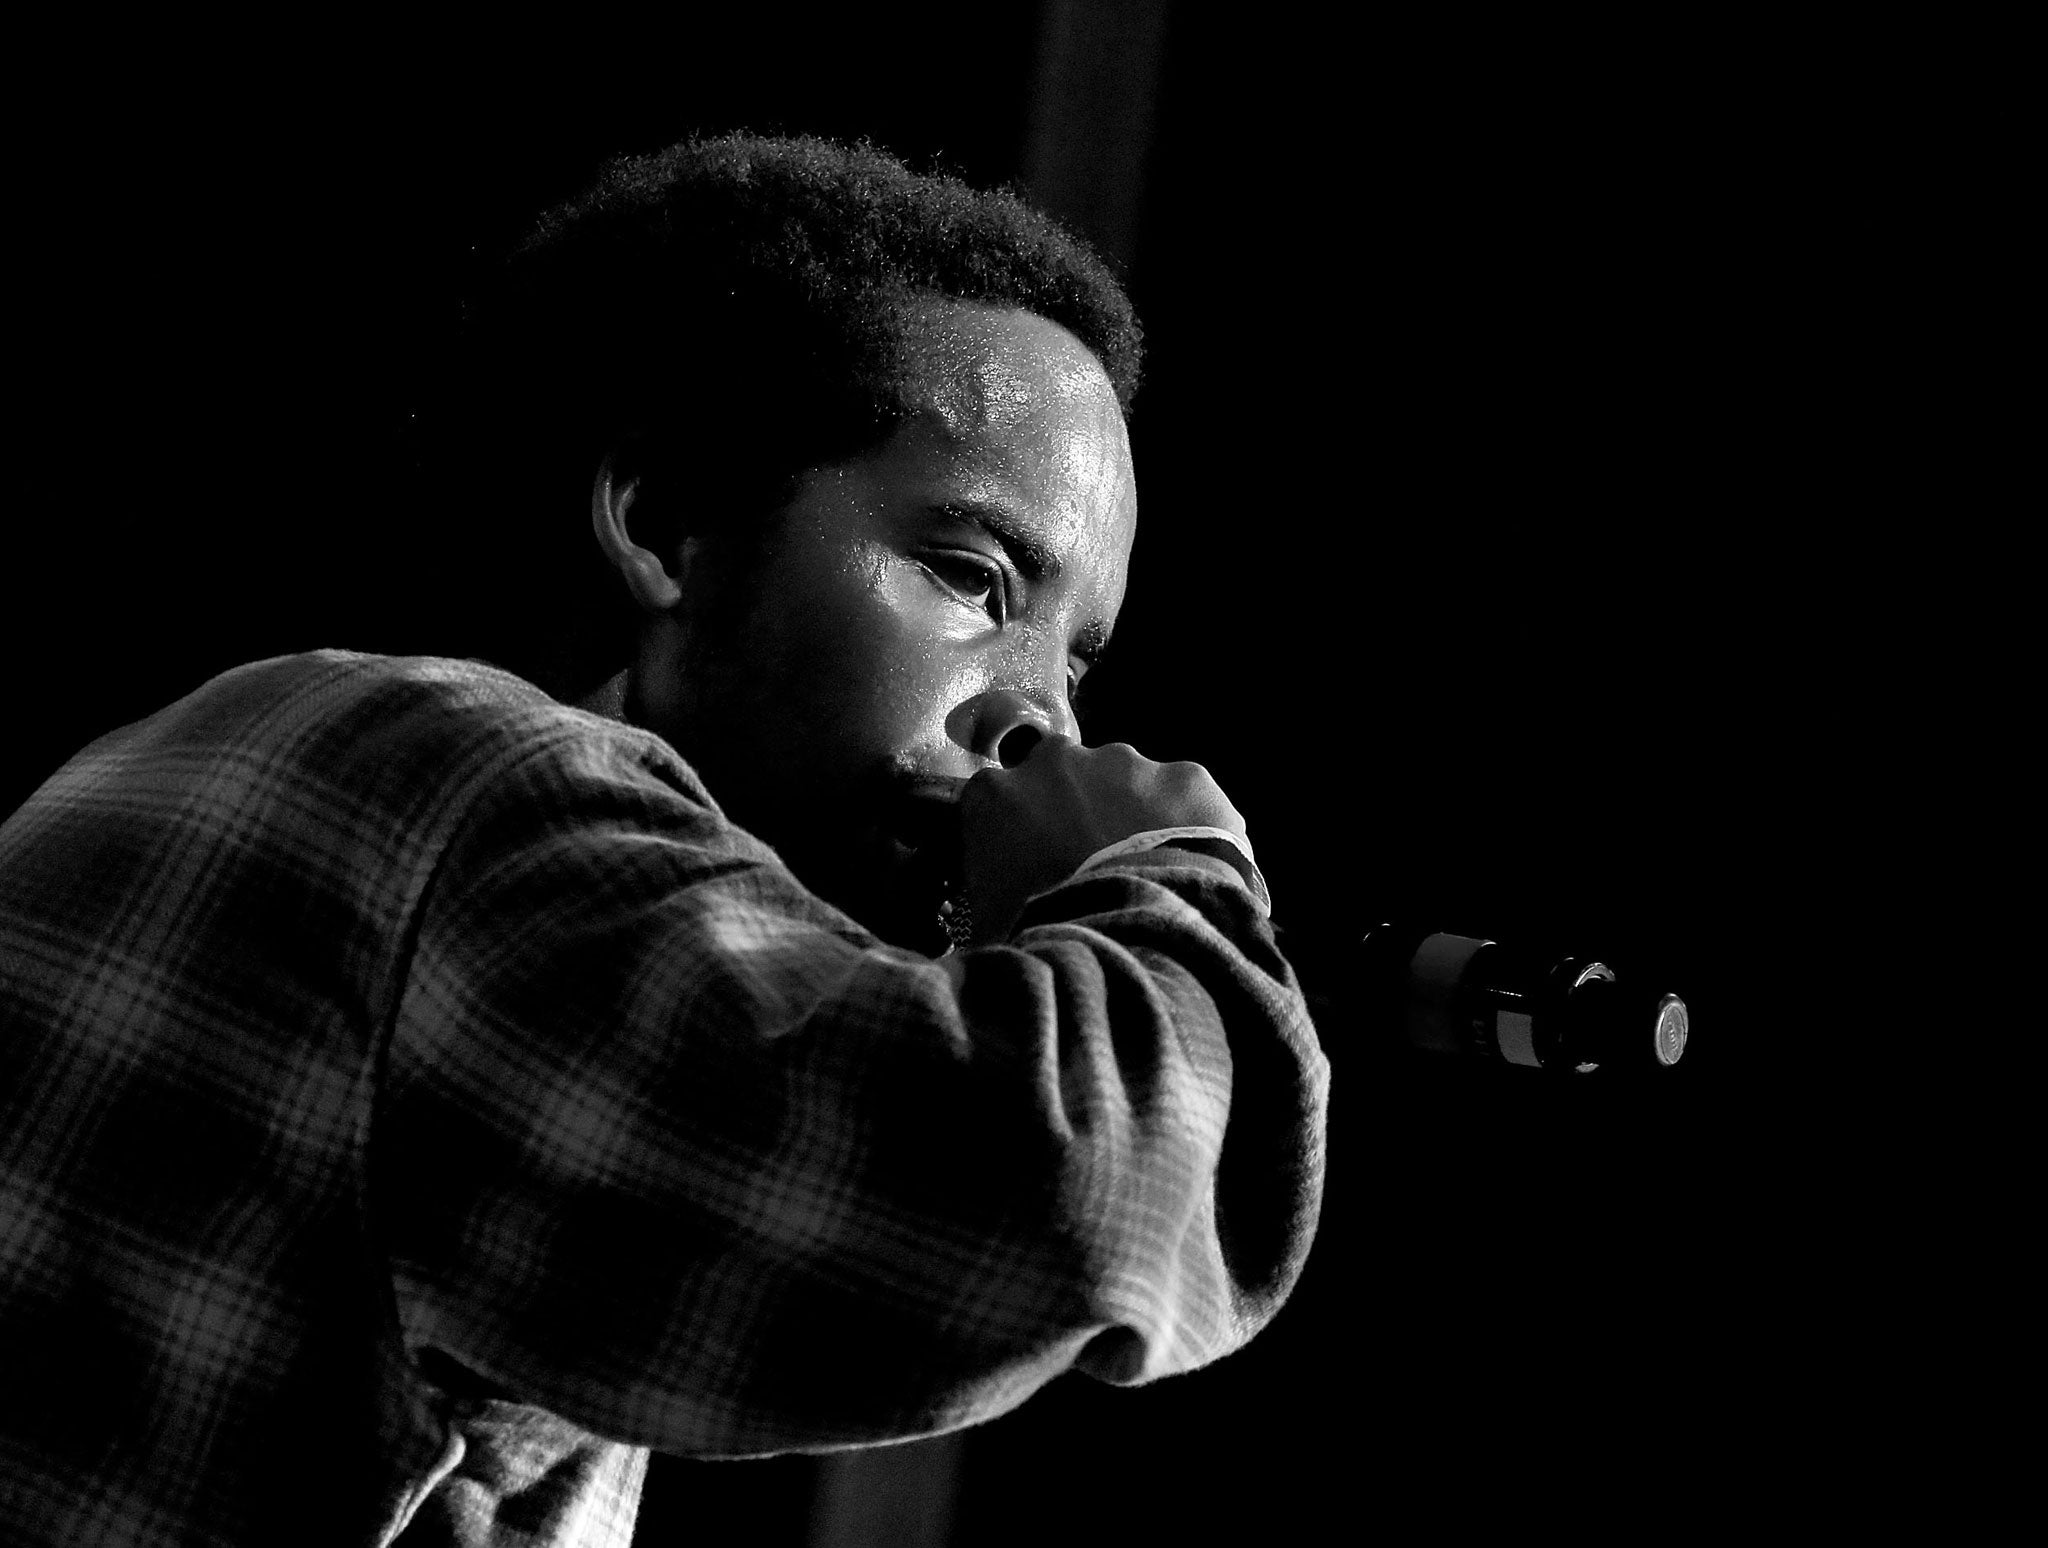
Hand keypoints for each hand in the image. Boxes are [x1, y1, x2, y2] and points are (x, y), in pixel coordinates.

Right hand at [956, 735, 1246, 942]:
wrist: (1132, 938)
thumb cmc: (1044, 936)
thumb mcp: (985, 926)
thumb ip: (983, 898)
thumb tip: (989, 914)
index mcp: (994, 795)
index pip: (997, 803)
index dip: (1018, 835)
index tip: (1032, 866)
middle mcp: (1056, 761)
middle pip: (1061, 777)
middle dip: (1073, 808)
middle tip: (1090, 863)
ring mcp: (1125, 763)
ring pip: (1124, 780)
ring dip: (1130, 812)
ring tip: (1144, 868)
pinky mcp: (1184, 777)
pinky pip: (1182, 796)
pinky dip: (1186, 822)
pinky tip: (1189, 864)